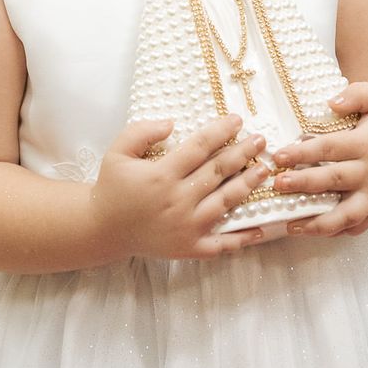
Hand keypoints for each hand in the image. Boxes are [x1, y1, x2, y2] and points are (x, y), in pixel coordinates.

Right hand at [89, 115, 275, 259]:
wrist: (103, 229)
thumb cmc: (113, 187)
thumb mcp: (117, 152)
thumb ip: (141, 132)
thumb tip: (171, 123)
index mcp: (161, 175)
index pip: (199, 147)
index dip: (221, 132)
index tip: (238, 120)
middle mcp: (177, 200)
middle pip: (218, 172)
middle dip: (243, 153)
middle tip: (261, 140)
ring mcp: (186, 226)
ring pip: (226, 202)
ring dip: (248, 184)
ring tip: (264, 170)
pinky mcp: (189, 247)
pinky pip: (221, 244)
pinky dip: (242, 238)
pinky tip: (261, 229)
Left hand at [265, 82, 367, 236]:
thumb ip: (356, 94)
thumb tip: (332, 103)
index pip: (331, 148)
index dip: (304, 152)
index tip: (280, 155)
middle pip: (334, 180)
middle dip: (304, 184)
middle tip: (277, 184)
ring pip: (346, 214)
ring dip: (318, 222)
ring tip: (291, 225)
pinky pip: (355, 227)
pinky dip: (333, 233)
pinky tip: (309, 231)